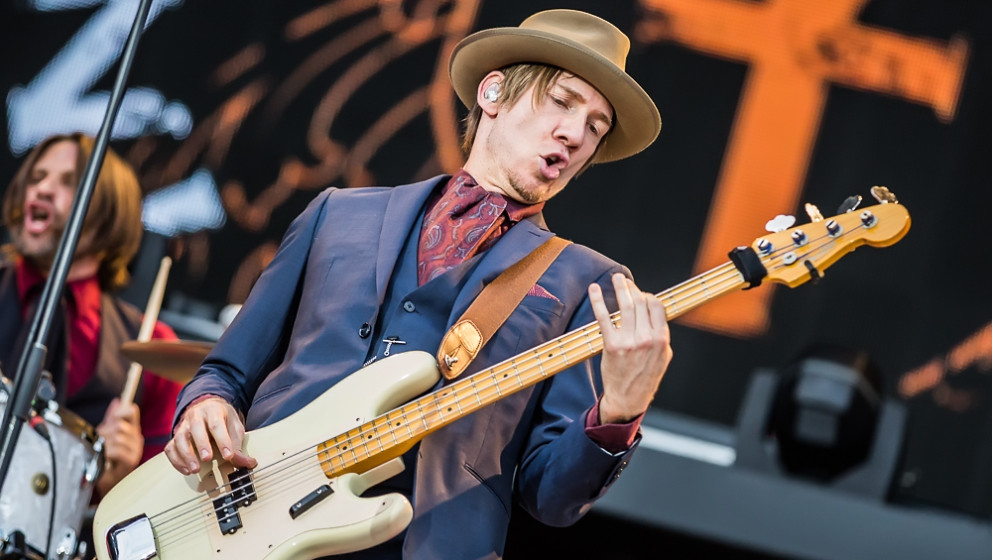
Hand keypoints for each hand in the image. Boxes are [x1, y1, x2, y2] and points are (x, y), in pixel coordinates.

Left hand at [95, 398, 142, 496]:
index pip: (130, 411)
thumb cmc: (105, 459)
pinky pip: (118, 450)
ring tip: (100, 452)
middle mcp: (136, 438)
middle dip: (105, 432)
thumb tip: (117, 401)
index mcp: (132, 430)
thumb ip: (112, 418)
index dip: (120, 411)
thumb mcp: (107, 434)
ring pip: (118, 438)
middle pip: (120, 425)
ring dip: (104, 445)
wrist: (106, 482)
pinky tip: (105, 459)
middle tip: (98, 441)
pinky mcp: (131, 461)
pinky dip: (107, 454)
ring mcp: (135, 450)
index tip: (110, 418)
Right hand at [164, 396, 256, 474]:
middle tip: (207, 459)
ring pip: (179, 438)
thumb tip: (248, 463)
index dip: (223, 441)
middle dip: (201, 445)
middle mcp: (196, 416)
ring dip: (186, 455)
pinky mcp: (175, 436)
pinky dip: (176, 460)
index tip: (228, 456)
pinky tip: (186, 470)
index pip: (217, 425)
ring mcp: (183, 426)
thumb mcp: (234, 427)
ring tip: (195, 469)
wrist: (207, 408)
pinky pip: (171, 448)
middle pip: (196, 428)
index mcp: (214, 410)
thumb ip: (238, 445)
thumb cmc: (222, 419)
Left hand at [588, 273, 672, 423]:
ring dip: (620, 288)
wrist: (628, 399)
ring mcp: (629, 341)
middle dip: (632, 288)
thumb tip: (654, 312)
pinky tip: (595, 289)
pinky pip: (604, 317)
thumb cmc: (646, 377)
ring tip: (616, 278)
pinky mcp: (611, 345)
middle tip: (623, 279)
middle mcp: (647, 338)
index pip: (656, 306)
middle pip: (640, 302)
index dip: (648, 296)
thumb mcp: (663, 357)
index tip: (640, 294)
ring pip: (625, 306)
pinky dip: (598, 301)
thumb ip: (660, 334)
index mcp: (662, 339)